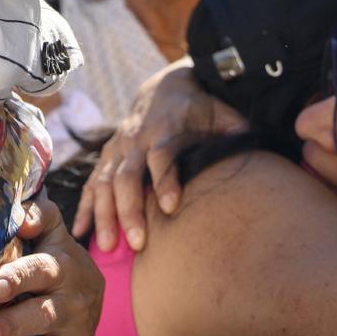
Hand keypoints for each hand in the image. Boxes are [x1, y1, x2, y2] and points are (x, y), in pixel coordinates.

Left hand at [0, 197, 100, 335]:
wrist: (89, 282)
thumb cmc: (51, 250)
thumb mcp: (50, 227)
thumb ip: (38, 213)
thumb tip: (22, 215)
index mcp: (63, 267)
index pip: (40, 270)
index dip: (18, 277)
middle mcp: (73, 305)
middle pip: (45, 317)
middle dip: (13, 327)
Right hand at [74, 58, 246, 251]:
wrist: (164, 89)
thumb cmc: (199, 109)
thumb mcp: (220, 113)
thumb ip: (235, 130)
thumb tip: (255, 144)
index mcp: (165, 130)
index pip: (162, 156)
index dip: (164, 180)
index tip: (170, 208)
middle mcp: (136, 140)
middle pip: (127, 176)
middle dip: (130, 210)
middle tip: (138, 243)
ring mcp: (118, 149)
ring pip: (105, 182)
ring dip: (104, 214)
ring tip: (108, 246)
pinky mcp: (107, 157)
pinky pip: (92, 184)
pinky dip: (85, 208)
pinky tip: (81, 234)